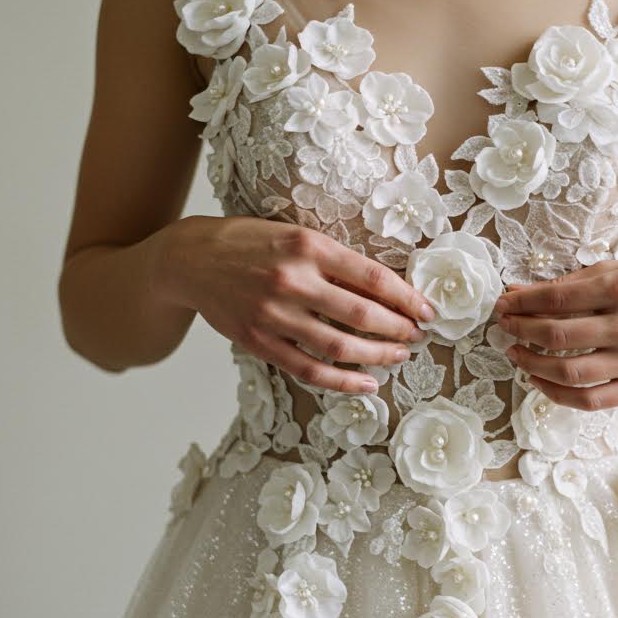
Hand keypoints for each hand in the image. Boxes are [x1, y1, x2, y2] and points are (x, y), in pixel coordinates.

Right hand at [152, 215, 434, 392]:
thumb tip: (384, 287)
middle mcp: (293, 280)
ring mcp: (274, 314)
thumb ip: (332, 258)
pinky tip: (366, 383)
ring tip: (398, 357)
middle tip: (417, 336)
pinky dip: (343, 381)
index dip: (406, 298)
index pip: (372, 277)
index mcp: (307, 245)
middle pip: (362, 315)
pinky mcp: (259, 341)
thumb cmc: (249, 243)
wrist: (191, 259)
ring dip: (377, 356)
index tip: (427, 311)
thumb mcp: (293, 233)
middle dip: (398, 330)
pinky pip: (309, 370)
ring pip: (340, 346)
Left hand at [493, 258, 617, 409]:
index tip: (503, 304)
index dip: (523, 303)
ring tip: (516, 353)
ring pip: (570, 372)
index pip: (557, 298)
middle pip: (557, 335)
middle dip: (521, 330)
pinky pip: (592, 400)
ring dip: (532, 365)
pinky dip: (559, 394)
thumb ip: (575, 283)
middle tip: (503, 326)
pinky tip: (541, 381)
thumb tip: (522, 293)